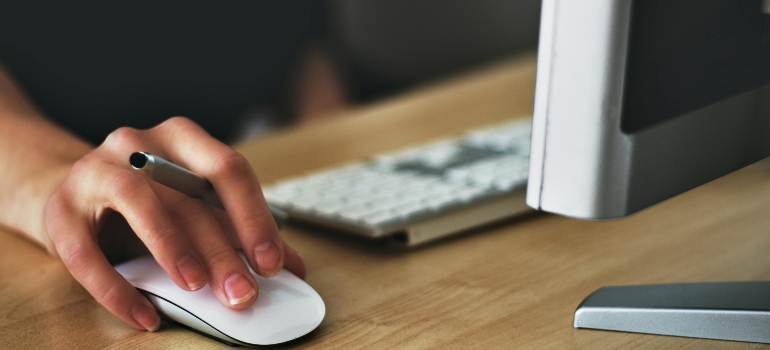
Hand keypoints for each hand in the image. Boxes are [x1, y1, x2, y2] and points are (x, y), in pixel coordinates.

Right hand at [43, 117, 304, 330]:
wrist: (74, 195)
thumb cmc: (148, 201)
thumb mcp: (195, 208)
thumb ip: (239, 231)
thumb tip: (292, 266)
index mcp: (182, 139)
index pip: (228, 169)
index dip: (253, 217)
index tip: (273, 263)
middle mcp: (138, 144)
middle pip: (187, 195)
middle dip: (221, 249)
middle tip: (243, 292)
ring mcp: (94, 171)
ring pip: (137, 201)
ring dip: (171, 246)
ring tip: (196, 286)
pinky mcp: (60, 211)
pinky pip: (85, 252)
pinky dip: (117, 288)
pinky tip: (145, 316)